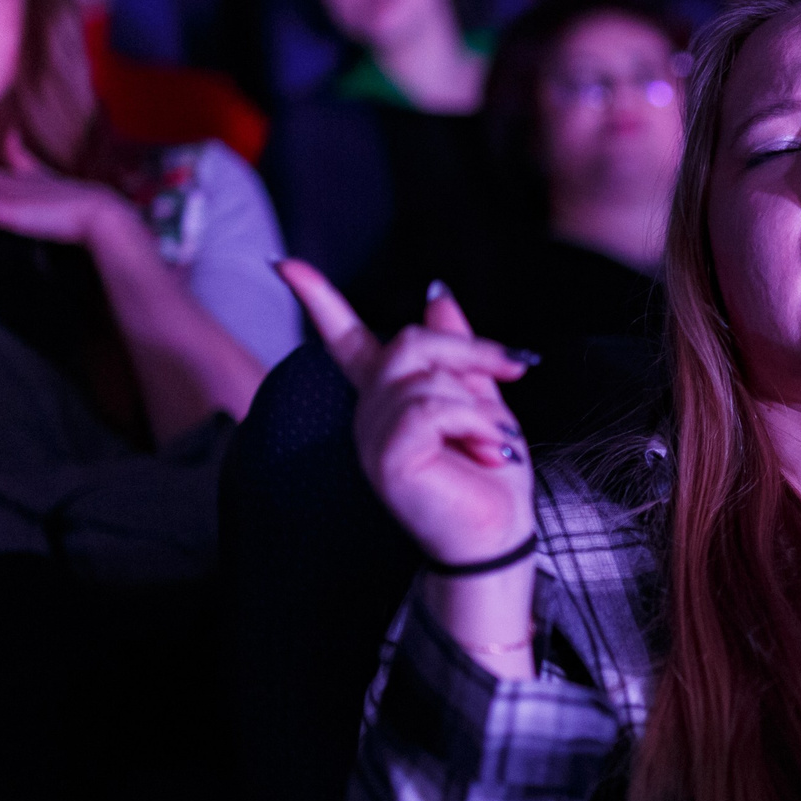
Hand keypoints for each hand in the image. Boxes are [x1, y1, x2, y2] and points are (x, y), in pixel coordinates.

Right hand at [278, 257, 534, 571]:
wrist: (500, 536)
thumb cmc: (491, 476)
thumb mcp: (480, 399)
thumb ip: (457, 351)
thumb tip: (436, 295)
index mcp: (388, 400)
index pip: (347, 340)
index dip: (318, 299)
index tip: (285, 264)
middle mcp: (370, 415)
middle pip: (408, 343)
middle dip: (469, 351)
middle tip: (514, 369)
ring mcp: (372, 438)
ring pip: (424, 376)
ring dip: (477, 405)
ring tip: (491, 444)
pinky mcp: (387, 459)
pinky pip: (431, 409)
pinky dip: (473, 425)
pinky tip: (485, 452)